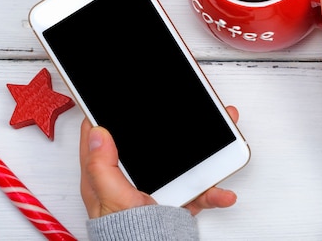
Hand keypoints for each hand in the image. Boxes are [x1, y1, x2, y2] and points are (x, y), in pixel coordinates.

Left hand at [79, 106, 239, 217]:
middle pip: (152, 141)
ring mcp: (156, 188)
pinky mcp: (175, 201)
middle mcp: (132, 178)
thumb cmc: (125, 235)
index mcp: (108, 174)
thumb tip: (99, 132)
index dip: (108, 113)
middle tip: (185, 105)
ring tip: (222, 137)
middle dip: (174, 124)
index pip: (103, 134)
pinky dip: (212, 190)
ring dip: (204, 151)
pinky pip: (197, 189)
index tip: (119, 94)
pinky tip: (222, 191)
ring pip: (180, 159)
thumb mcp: (111, 199)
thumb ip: (102, 166)